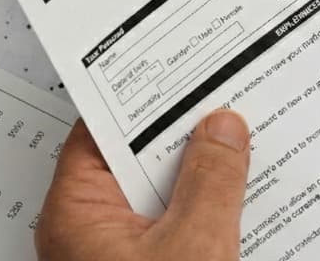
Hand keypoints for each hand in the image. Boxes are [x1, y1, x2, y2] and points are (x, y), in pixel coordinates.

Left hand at [36, 110, 250, 260]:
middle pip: (136, 163)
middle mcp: (89, 231)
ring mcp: (117, 254)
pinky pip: (173, 232)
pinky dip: (203, 216)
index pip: (103, 130)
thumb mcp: (191, 247)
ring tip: (243, 151)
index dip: (145, 100)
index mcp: (76, 213)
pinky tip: (239, 205)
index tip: (183, 75)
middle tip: (226, 108)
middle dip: (183, 138)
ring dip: (199, 180)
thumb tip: (223, 131)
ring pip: (161, 199)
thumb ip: (209, 185)